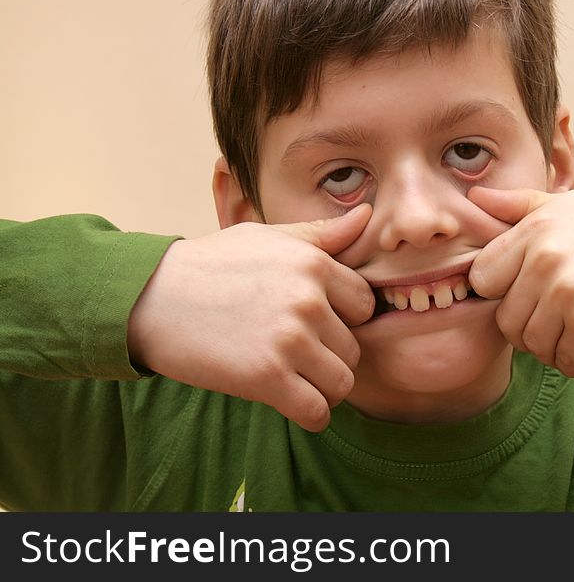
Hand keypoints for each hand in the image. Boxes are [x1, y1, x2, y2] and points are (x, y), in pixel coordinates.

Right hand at [127, 204, 374, 430]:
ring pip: (341, 383)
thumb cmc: (209, 266)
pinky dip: (309, 415)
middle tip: (296, 356)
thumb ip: (320, 235)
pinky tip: (290, 402)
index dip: (344, 319)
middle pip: (353, 348)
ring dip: (322, 388)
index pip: (365, 305)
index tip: (317, 325)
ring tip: (295, 380)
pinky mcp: (266, 377)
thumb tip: (367, 216)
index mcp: (313, 263)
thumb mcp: (266, 237)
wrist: (148, 297)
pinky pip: (316, 412)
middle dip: (330, 357)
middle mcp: (308, 300)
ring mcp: (289, 339)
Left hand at [467, 187, 573, 375]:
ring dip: (554, 345)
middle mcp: (545, 256)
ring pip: (530, 344)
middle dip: (529, 325)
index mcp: (536, 227)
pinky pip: (562, 360)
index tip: (532, 292)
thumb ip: (521, 206)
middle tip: (564, 315)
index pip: (483, 277)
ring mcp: (567, 291)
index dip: (504, 291)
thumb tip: (474, 198)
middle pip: (504, 318)